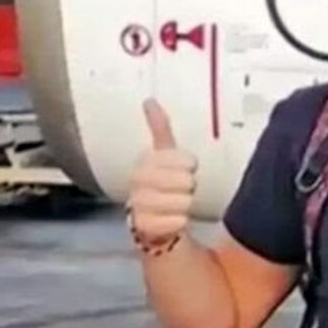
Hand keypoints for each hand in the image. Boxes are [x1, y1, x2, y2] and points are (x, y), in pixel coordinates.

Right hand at [127, 99, 197, 243]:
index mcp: (145, 161)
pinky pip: (177, 221)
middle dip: (188, 187)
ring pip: (183, 202)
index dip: (190, 166)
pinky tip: (171, 220)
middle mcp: (137, 181)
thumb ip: (160, 130)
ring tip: (173, 206)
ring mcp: (138, 204)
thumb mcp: (163, 157)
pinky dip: (179, 222)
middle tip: (178, 191)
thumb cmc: (161, 185)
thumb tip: (149, 100)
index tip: (183, 169)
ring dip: (185, 205)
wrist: (151, 222)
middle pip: (186, 181)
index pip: (186, 160)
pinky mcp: (142, 226)